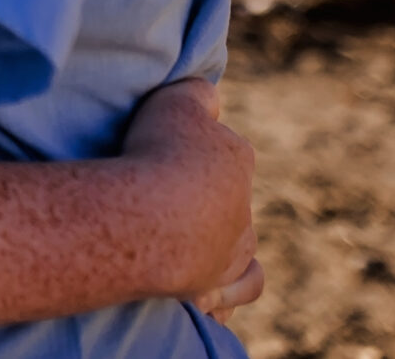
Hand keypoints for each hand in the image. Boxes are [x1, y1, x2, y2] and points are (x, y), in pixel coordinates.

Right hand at [121, 78, 260, 319]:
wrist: (150, 217)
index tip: (169, 150)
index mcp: (237, 162)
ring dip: (226, 257)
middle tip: (170, 204)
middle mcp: (244, 214)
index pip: (229, 153)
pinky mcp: (211, 293)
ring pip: (242, 259)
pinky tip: (204, 298)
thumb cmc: (159, 153)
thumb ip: (197, 95)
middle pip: (236, 209)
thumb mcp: (176, 101)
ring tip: (198, 255)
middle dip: (214, 209)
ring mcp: (231, 259)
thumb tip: (210, 94)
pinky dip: (218, 299)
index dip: (200, 152)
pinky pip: (225, 299)